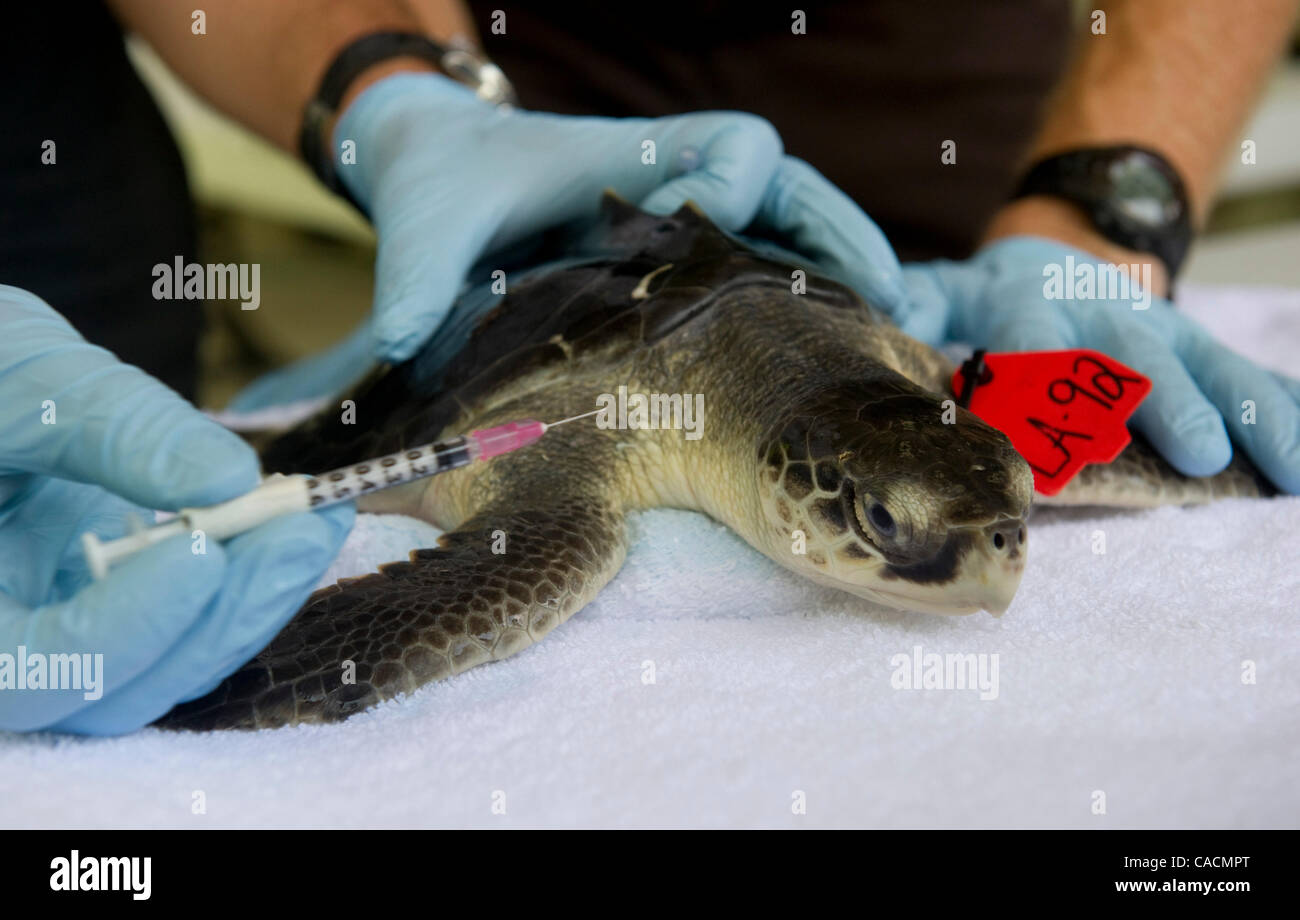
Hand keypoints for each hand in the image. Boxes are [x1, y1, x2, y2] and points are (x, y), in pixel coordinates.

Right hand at [0, 286, 353, 733]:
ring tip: (316, 518)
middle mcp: (12, 640)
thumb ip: (114, 429)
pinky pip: (190, 619)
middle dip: (222, 614)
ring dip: (253, 596)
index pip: (38, 669)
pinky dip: (246, 576)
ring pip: (170, 663)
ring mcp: (69, 629)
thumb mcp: (22, 381)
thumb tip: (232, 479)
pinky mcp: (121, 603)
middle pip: (124, 688)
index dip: (126, 628)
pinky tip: (294, 519)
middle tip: (303, 534)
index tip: (203, 555)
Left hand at [335, 73, 909, 361]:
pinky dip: (812, 289)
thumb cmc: (447, 186)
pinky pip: (765, 259)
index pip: (735, 143)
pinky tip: (841, 343)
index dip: (740, 181)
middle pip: (794, 187)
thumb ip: (416, 279)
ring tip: (895, 331)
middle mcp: (676, 178)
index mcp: (634, 154)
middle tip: (890, 299)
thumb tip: (403, 342)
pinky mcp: (682, 251)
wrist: (446, 169)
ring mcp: (688, 215)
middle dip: (843, 235)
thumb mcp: (429, 228)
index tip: (709, 221)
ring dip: (844, 269)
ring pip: (793, 227)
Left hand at [901, 239, 1299, 492]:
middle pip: (1137, 361)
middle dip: (1168, 405)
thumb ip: (912, 306)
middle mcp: (1105, 317)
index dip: (1039, 390)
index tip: (1048, 444)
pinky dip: (1289, 411)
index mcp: (1030, 304)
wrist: (1054, 254)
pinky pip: (1256, 378)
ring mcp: (1164, 332)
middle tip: (1199, 452)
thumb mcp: (942, 291)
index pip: (1031, 345)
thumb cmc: (985, 299)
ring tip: (1293, 470)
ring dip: (1254, 418)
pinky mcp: (1202, 350)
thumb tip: (876, 305)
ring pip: (1213, 369)